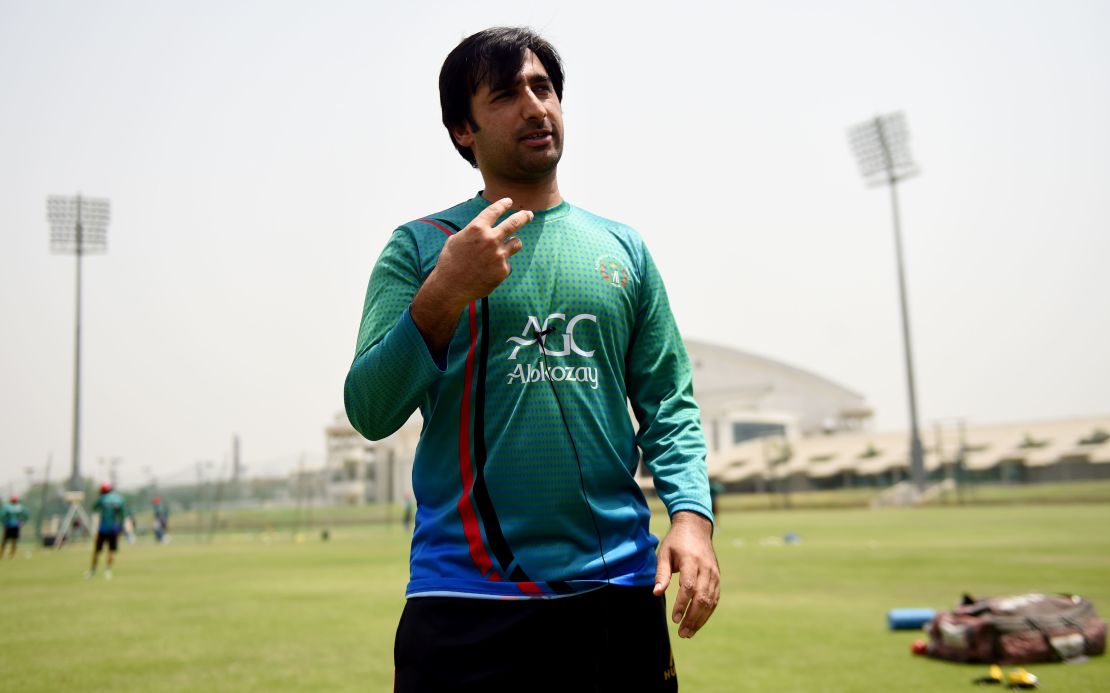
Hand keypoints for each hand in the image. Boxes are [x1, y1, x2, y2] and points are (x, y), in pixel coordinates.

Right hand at [430, 197, 531, 306]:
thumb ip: (471, 231)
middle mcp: (490, 239)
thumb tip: (481, 228)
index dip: (503, 204)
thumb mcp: (455, 239)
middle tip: (529, 214)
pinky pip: (508, 263)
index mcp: (476, 228)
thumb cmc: (449, 262)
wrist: (451, 287)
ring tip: (507, 247)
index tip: (509, 201)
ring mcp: (499, 255)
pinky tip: (489, 271)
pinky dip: (501, 265)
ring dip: (513, 243)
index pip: (495, 210)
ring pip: (517, 243)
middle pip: (514, 222)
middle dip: (524, 216)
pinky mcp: (503, 270)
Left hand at [653, 510, 718, 637]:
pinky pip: (714, 598)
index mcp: (692, 561)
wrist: (696, 528)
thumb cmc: (676, 542)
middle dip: (692, 618)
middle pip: (702, 597)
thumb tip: (656, 593)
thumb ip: (661, 574)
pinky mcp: (717, 578)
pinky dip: (707, 613)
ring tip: (688, 633)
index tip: (674, 619)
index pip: (689, 586)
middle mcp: (706, 568)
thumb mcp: (664, 553)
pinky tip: (698, 623)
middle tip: (682, 633)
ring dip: (700, 619)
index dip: (682, 604)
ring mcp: (714, 574)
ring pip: (710, 601)